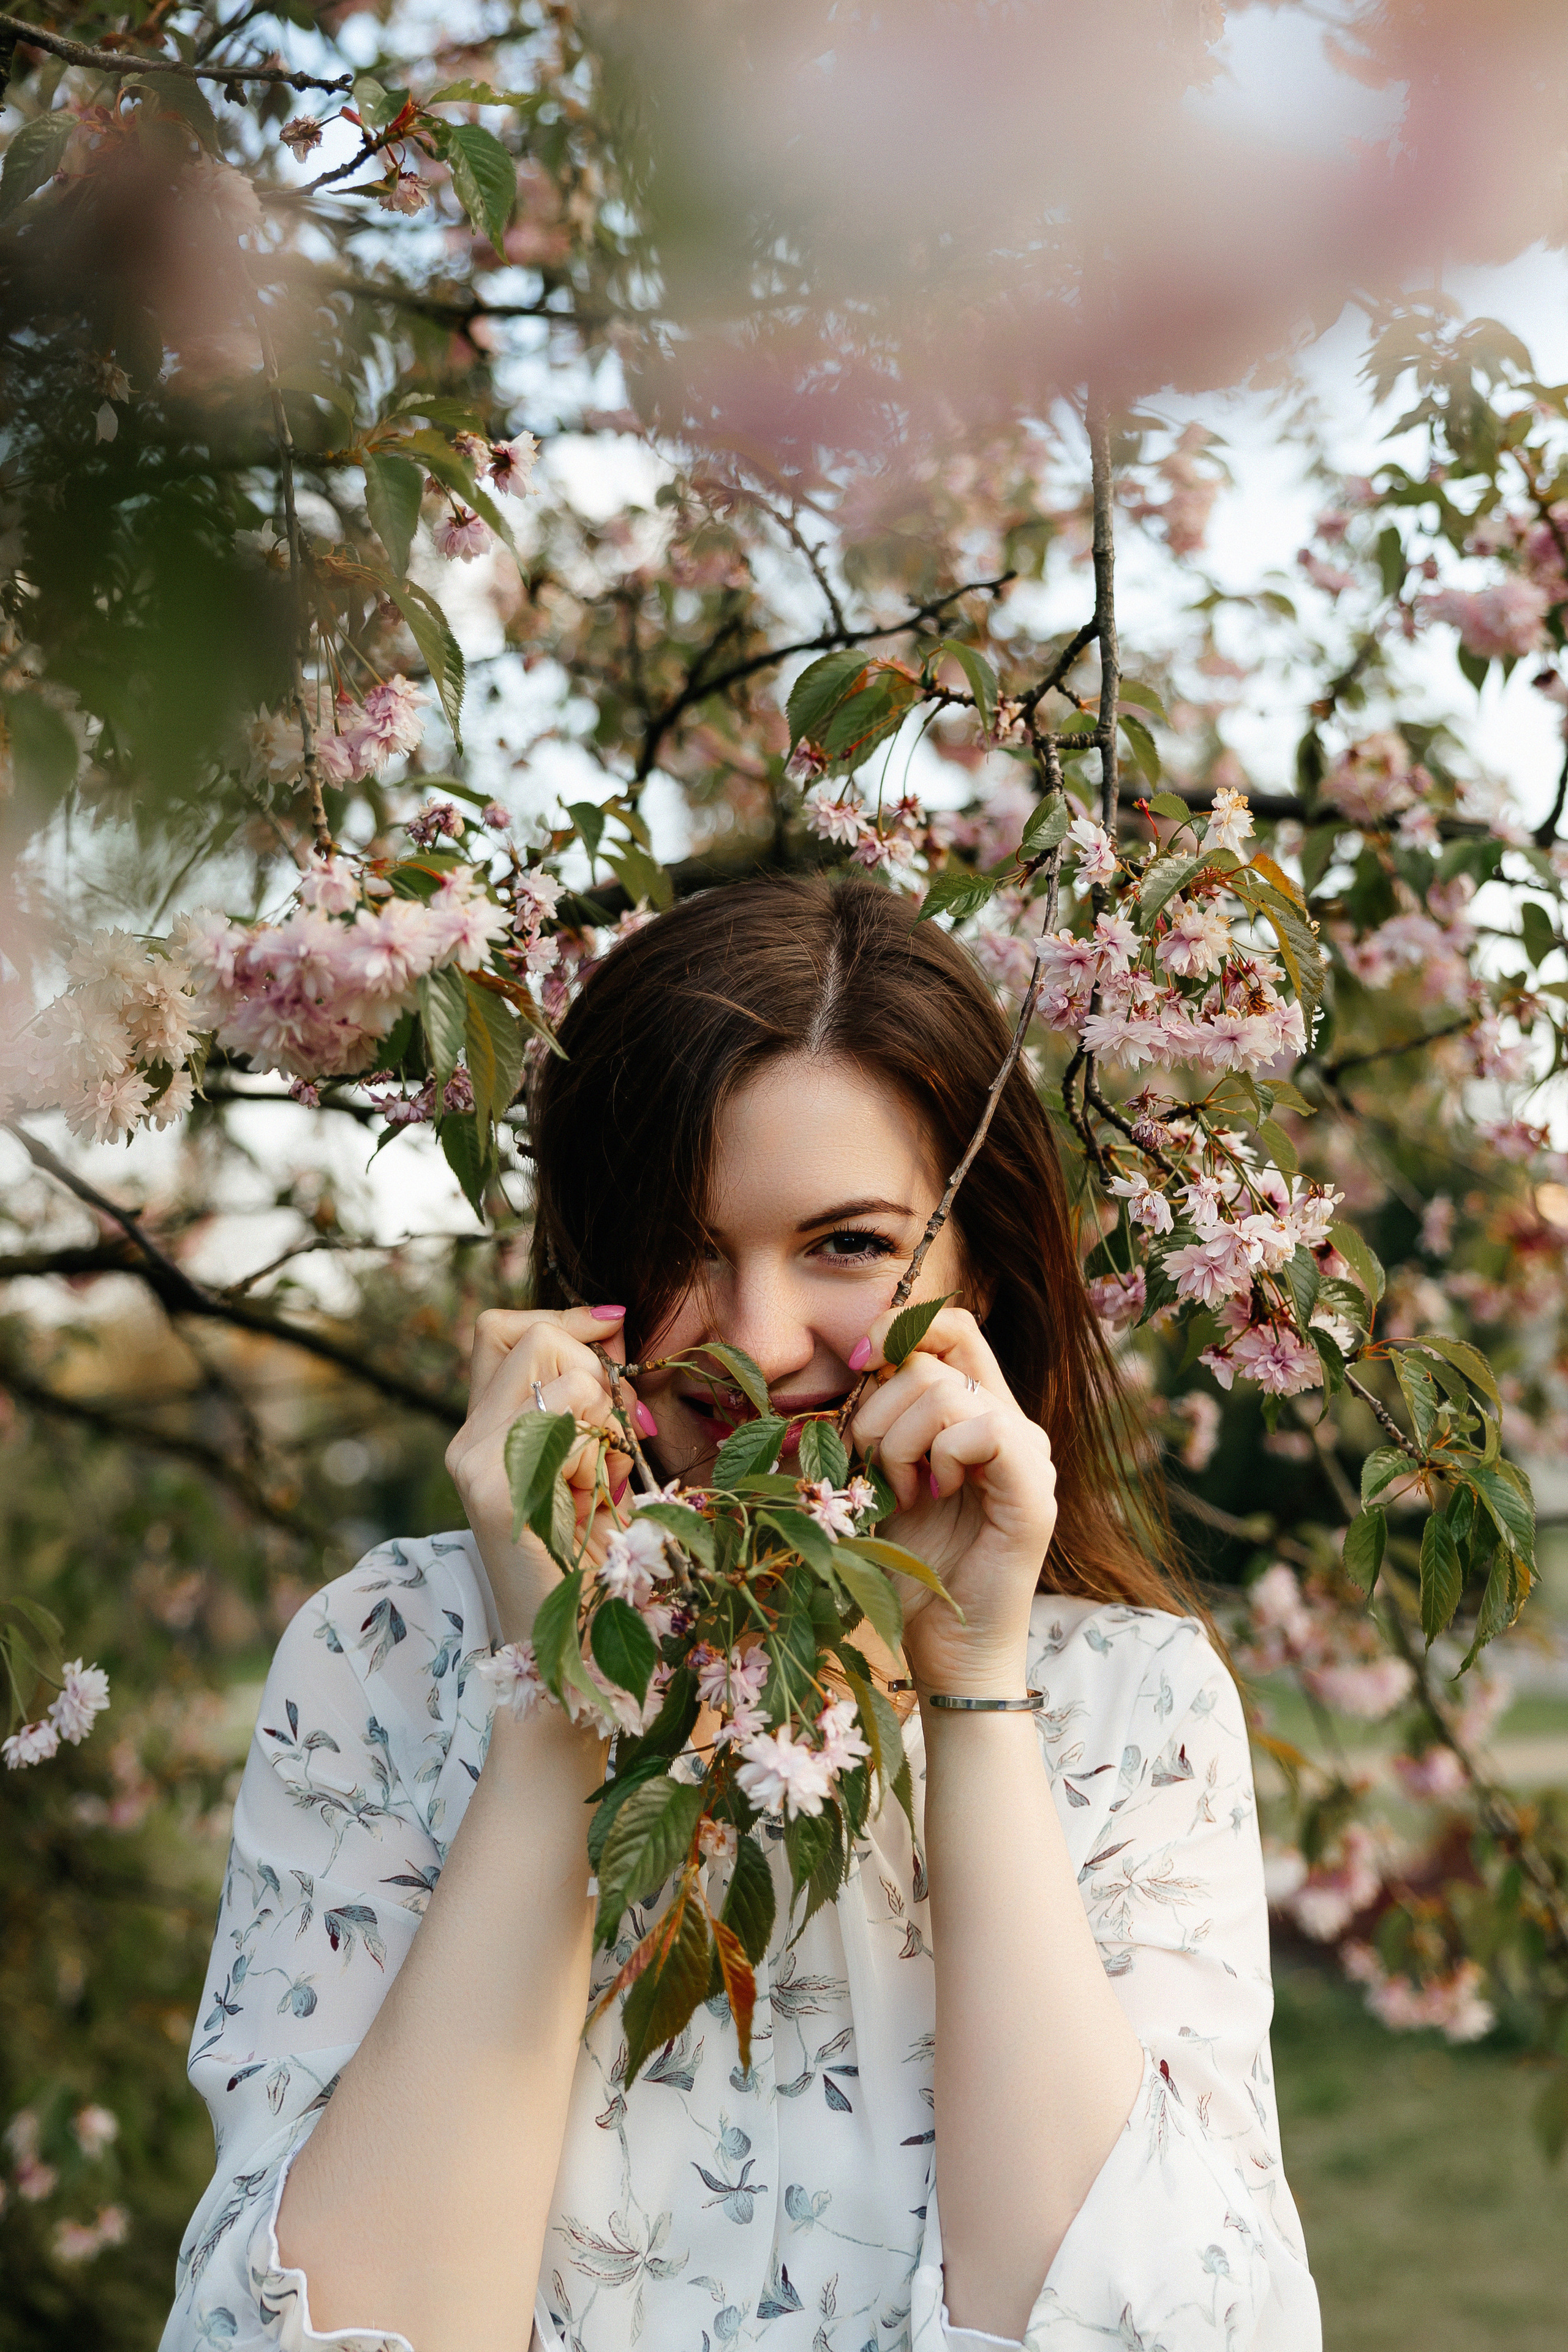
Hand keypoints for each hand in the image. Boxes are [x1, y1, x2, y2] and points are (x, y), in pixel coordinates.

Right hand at [445, 1306, 634, 1645]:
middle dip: (598, 1373)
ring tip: (602, 1480)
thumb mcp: (594, 1456)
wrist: (574, 1645)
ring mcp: (474, 1463)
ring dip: (607, 1422)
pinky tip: (595, 1500)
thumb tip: (613, 1318)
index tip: (614, 1327)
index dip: (562, 1316)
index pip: (501, 1327)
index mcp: (484, 1429)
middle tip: (615, 1436)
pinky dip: (604, 1455)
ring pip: (566, 1376)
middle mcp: (467, 1440)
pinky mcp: (496, 1490)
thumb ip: (591, 1395)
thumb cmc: (593, 1555)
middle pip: (537, 1337)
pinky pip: (571, 1422)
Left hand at [847, 1306, 1055, 1695]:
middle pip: (935, 1359)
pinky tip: (935, 1496)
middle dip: (878, 1409)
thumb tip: (858, 1362)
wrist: (945, 1646)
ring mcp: (1029, 1454)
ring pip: (946, 1391)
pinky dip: (940, 1459)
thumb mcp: (881, 1477)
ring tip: (905, 1491)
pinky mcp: (1035, 1489)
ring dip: (898, 1443)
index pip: (951, 1328)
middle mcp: (1012, 1423)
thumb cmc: (910, 1566)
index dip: (899, 1329)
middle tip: (877, 1468)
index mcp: (979, 1412)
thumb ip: (880, 1419)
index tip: (860, 1364)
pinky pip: (983, 1429)